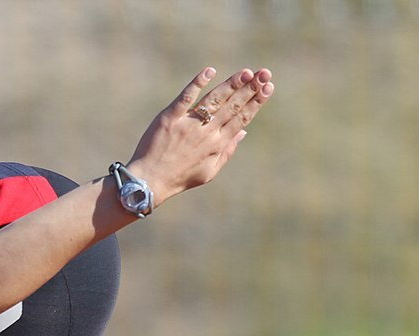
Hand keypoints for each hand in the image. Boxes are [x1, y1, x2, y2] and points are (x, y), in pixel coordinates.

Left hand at [126, 66, 273, 205]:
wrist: (150, 180)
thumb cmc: (180, 178)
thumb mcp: (209, 171)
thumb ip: (228, 151)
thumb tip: (243, 132)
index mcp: (218, 145)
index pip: (242, 118)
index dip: (256, 102)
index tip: (268, 87)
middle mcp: (206, 133)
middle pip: (233, 106)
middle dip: (251, 88)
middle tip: (264, 72)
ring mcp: (189, 124)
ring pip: (215, 100)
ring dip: (232, 85)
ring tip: (246, 72)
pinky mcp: (170, 118)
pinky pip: (186, 97)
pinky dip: (198, 83)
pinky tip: (209, 71)